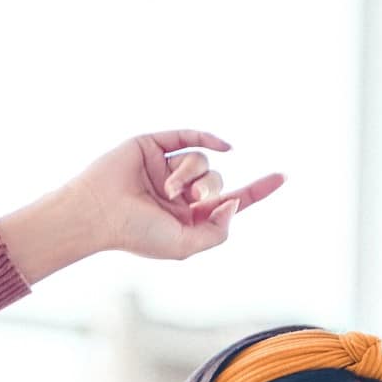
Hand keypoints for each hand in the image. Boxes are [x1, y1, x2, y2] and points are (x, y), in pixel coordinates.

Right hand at [69, 130, 284, 260]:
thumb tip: (234, 201)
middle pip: (216, 182)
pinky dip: (207, 138)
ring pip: (201, 162)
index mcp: (188, 217)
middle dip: (209, 190)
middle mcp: (179, 192)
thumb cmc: (137, 234)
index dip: (256, 190)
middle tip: (188, 200)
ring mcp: (166, 168)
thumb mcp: (185, 245)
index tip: (282, 176)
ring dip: (189, 176)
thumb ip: (216, 231)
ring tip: (165, 190)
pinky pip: (188, 136)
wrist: (99, 214)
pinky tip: (225, 146)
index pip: (230, 201)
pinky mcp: (153, 146)